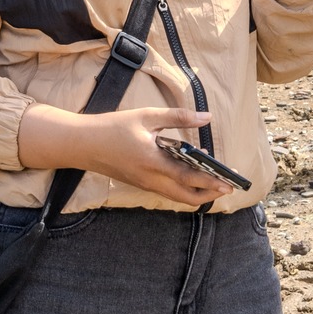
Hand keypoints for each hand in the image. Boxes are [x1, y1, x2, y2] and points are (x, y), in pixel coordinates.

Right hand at [19, 105, 232, 204]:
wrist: (82, 144)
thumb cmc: (113, 127)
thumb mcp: (146, 116)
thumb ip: (178, 117)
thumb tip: (206, 117)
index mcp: (153, 162)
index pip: (188, 178)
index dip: (212, 181)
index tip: (230, 181)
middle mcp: (151, 179)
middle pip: (186, 197)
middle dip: (210, 194)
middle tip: (227, 186)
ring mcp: (145, 184)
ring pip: (177, 197)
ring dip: (197, 192)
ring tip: (214, 180)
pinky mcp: (140, 183)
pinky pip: (167, 191)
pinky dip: (183, 187)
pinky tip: (190, 173)